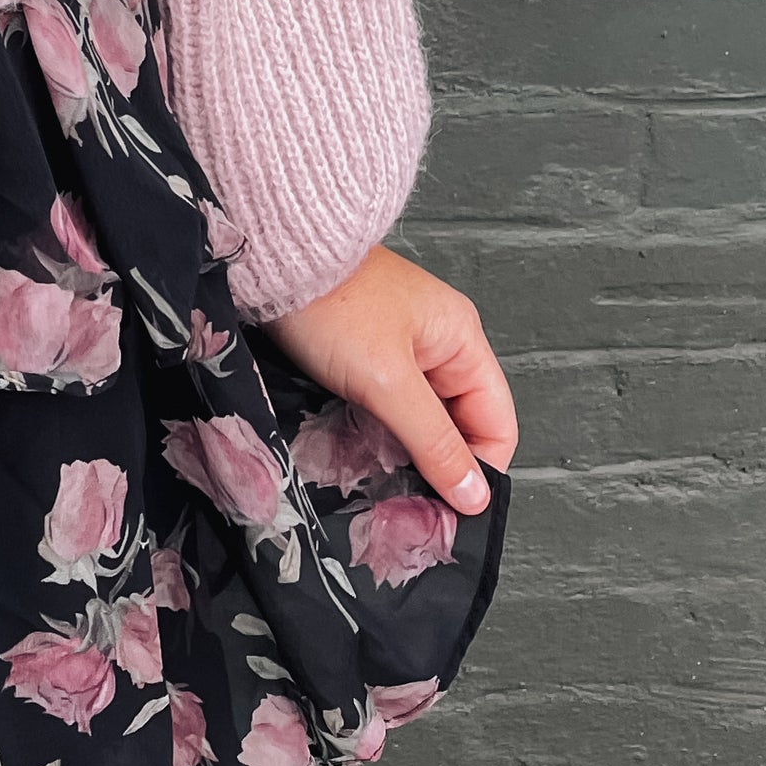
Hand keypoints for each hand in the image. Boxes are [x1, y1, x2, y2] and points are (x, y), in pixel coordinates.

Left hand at [264, 244, 515, 514]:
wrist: (268, 258)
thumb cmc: (330, 303)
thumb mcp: (388, 382)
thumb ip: (434, 441)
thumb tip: (474, 494)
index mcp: (461, 337)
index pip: (497, 422)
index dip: (479, 468)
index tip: (450, 507)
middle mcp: (438, 339)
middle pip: (458, 423)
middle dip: (437, 462)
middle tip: (409, 497)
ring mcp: (401, 344)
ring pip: (419, 417)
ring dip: (403, 447)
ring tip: (380, 476)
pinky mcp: (365, 350)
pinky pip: (388, 403)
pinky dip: (377, 428)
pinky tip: (358, 447)